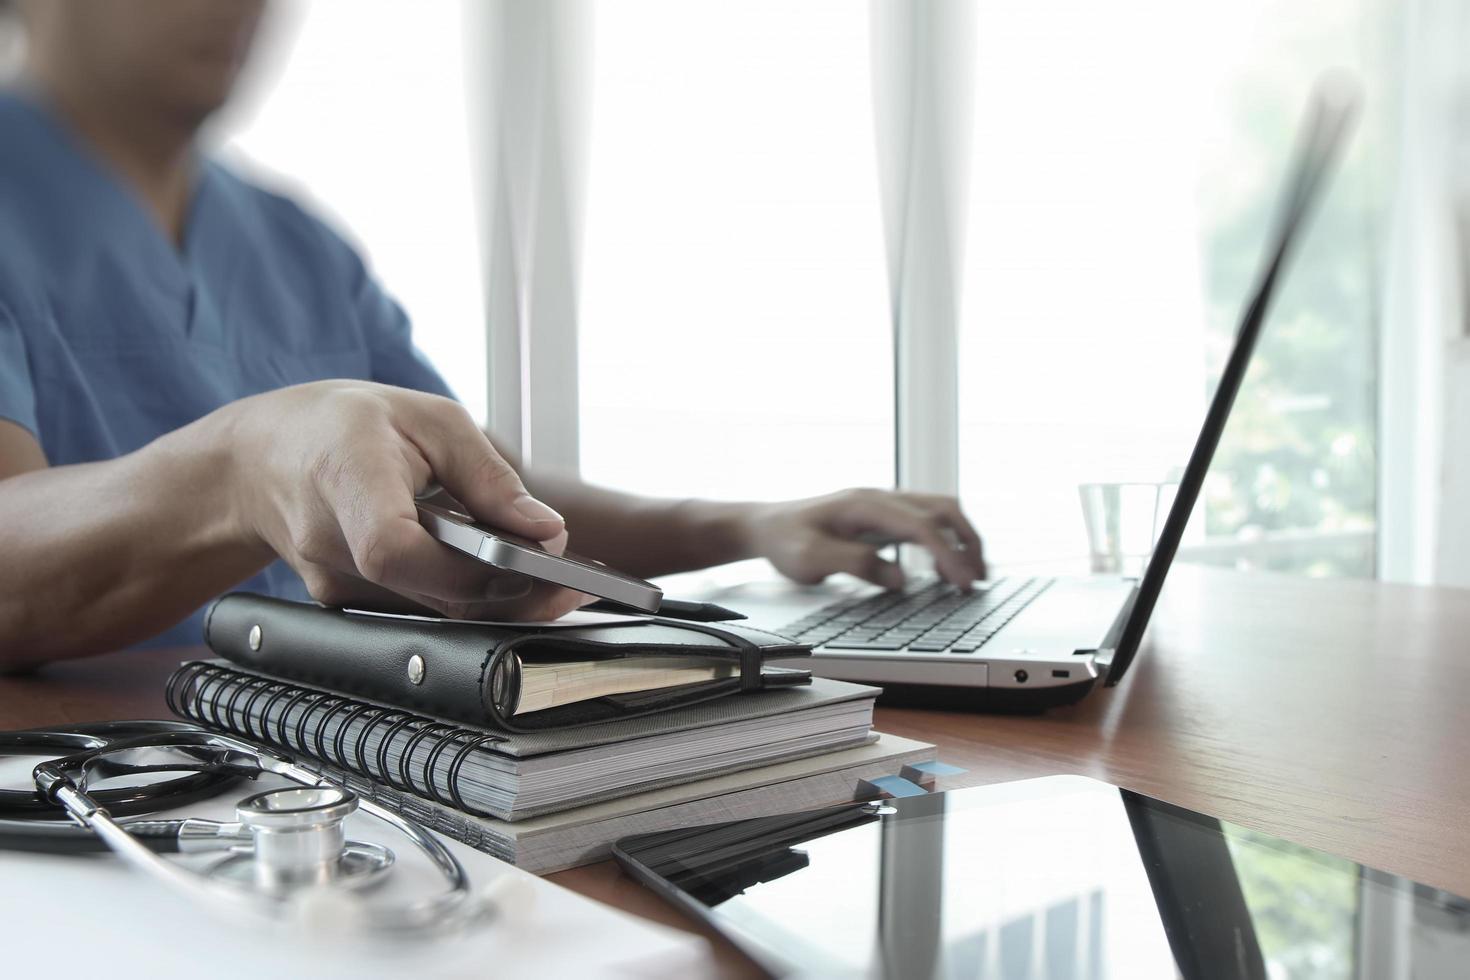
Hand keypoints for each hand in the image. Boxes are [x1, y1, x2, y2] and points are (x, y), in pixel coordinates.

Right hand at [224, 380, 584, 620]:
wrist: (265, 457)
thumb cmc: (346, 426)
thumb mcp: (430, 419)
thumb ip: (490, 477)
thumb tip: (546, 531)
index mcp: (346, 480)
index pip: (393, 549)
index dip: (464, 570)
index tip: (529, 564)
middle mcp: (330, 543)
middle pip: (428, 591)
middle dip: (510, 593)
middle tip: (574, 583)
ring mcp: (332, 583)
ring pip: (430, 610)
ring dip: (496, 600)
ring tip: (551, 578)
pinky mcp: (347, 603)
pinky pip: (418, 608)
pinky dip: (464, 596)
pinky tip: (501, 579)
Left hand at [744, 488, 983, 590]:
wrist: (766, 526)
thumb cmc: (786, 541)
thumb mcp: (811, 559)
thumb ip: (856, 564)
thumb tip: (901, 578)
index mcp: (865, 505)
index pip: (921, 526)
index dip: (947, 554)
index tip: (963, 583)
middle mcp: (880, 498)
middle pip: (942, 509)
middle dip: (968, 542)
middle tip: (979, 578)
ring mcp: (884, 505)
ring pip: (940, 511)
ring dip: (961, 538)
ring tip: (972, 574)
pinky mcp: (883, 517)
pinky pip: (926, 521)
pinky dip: (945, 540)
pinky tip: (945, 566)